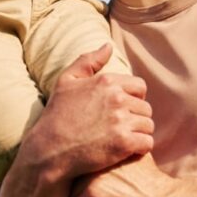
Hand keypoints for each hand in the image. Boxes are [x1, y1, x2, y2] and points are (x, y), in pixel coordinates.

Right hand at [19, 44, 153, 183]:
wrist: (49, 149)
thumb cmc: (57, 115)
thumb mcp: (66, 80)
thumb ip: (88, 60)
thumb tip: (108, 46)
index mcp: (107, 81)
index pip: (140, 87)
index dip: (133, 99)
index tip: (122, 110)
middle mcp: (117, 98)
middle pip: (145, 107)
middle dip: (136, 117)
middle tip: (121, 128)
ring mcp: (121, 121)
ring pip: (148, 125)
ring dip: (139, 133)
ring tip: (123, 139)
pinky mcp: (124, 143)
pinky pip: (147, 143)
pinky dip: (140, 148)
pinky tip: (127, 151)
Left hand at [68, 153, 174, 196]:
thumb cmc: (153, 185)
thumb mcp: (137, 157)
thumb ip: (121, 153)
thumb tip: (115, 154)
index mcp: (107, 149)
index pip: (84, 160)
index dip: (83, 174)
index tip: (83, 187)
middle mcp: (96, 160)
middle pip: (75, 176)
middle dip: (77, 189)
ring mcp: (92, 177)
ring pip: (71, 192)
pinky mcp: (90, 196)